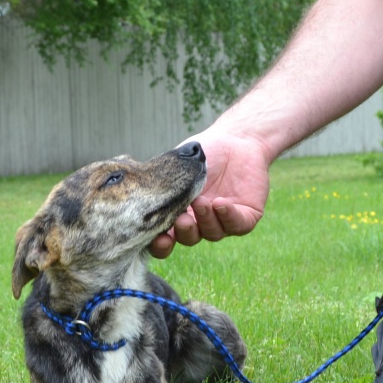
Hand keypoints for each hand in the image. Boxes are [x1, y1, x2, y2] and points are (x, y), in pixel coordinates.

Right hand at [151, 127, 271, 257]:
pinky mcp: (245, 217)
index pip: (167, 239)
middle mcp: (200, 222)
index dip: (161, 244)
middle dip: (184, 232)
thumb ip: (160, 184)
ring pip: (213, 233)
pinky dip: (228, 217)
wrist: (237, 138)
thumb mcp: (177, 167)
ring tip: (202, 201)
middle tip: (182, 219)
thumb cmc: (204, 152)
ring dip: (206, 219)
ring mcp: (223, 221)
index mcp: (180, 213)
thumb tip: (137, 196)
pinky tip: (220, 204)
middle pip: (189, 238)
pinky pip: (237, 225)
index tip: (159, 238)